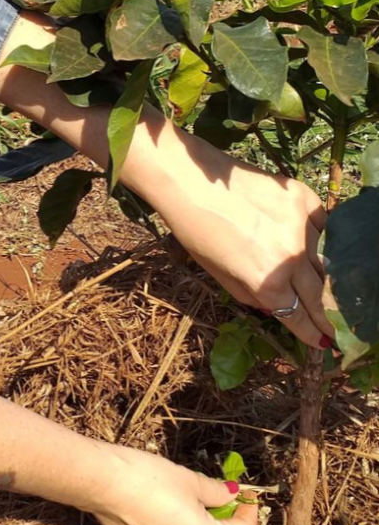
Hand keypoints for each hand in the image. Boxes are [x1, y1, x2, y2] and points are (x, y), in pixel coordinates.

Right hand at [94, 447, 256, 524]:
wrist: (104, 484)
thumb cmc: (149, 478)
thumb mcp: (190, 480)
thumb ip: (217, 492)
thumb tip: (232, 495)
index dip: (248, 512)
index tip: (246, 496)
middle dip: (222, 522)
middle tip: (219, 496)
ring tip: (187, 503)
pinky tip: (161, 513)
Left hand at [155, 143, 331, 348]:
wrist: (190, 182)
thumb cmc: (196, 231)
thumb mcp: (219, 276)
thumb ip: (252, 296)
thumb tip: (277, 308)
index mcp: (266, 283)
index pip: (299, 317)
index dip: (313, 333)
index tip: (323, 343)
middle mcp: (289, 258)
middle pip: (317, 295)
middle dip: (327, 316)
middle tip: (334, 327)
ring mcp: (299, 226)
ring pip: (323, 260)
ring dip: (323, 275)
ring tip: (322, 285)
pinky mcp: (302, 198)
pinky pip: (323, 225)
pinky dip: (320, 236)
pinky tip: (312, 243)